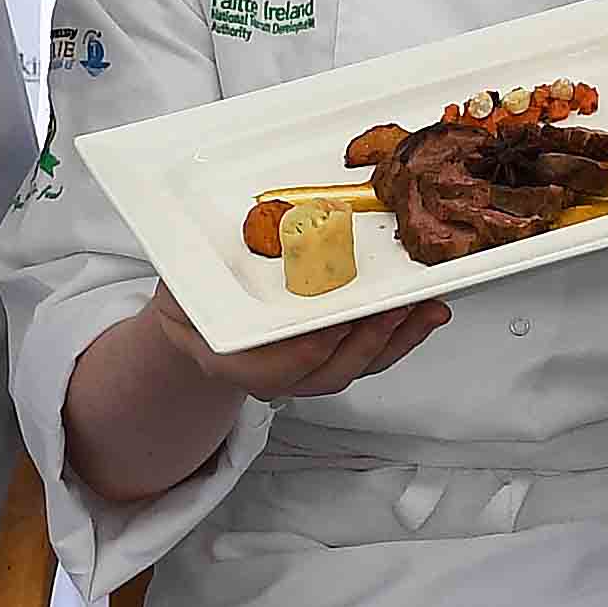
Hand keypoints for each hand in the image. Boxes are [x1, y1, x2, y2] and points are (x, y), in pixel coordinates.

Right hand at [161, 284, 445, 401]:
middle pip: (326, 371)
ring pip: (354, 366)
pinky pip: (370, 356)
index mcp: (231, 356)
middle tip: (393, 309)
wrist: (194, 318)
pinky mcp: (333, 356)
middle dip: (365, 341)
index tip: (335, 324)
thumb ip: (192, 265)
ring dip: (394, 340)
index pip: (271, 365)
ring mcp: (306, 369)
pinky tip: (427, 312)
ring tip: (425, 309)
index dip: (306, 349)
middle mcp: (272, 373)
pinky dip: (403, 336)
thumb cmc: (190, 293)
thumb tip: (206, 233)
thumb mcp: (179, 278)